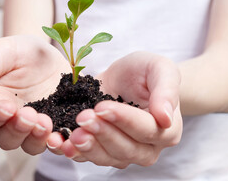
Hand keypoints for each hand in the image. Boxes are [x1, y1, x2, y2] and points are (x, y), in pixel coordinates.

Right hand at [0, 35, 69, 154]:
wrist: (48, 52)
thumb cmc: (19, 50)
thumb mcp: (1, 51)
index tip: (8, 106)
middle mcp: (10, 120)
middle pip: (5, 139)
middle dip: (17, 130)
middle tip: (29, 114)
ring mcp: (34, 126)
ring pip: (30, 146)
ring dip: (36, 139)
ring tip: (45, 122)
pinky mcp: (56, 125)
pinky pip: (56, 143)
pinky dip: (60, 144)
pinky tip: (64, 136)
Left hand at [48, 52, 181, 167]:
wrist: (125, 78)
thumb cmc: (145, 72)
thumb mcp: (160, 68)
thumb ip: (166, 89)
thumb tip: (166, 117)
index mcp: (167, 129)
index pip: (146, 130)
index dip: (124, 120)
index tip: (102, 107)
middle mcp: (147, 147)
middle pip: (126, 149)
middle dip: (102, 134)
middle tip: (83, 118)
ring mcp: (124, 153)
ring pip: (107, 158)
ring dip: (88, 147)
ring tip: (72, 134)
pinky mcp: (102, 151)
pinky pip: (88, 157)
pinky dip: (74, 152)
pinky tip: (61, 143)